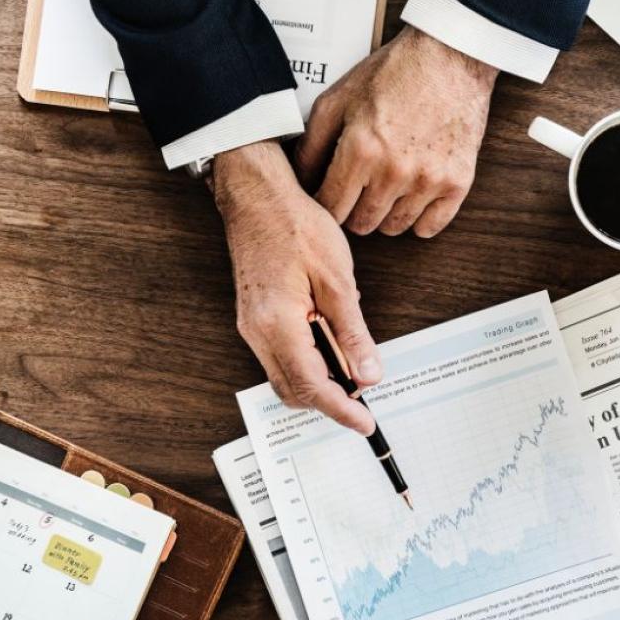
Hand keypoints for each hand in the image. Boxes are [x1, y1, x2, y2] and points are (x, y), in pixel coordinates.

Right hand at [213, 140, 381, 433]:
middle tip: (364, 397)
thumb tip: (368, 373)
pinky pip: (281, 356)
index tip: (364, 423)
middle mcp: (256, 332)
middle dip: (329, 401)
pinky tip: (332, 343)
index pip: (311, 386)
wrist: (258, 197)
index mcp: (276, 324)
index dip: (340, 410)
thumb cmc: (296, 226)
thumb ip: (352, 333)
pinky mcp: (255, 318)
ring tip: (352, 366)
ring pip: (285, 376)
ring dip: (319, 380)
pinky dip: (308, 361)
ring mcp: (251, 326)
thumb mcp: (338, 280)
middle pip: (293, 390)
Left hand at [295, 26, 498, 237]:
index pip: (331, 208)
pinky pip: (430, 227)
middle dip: (352, 211)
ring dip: (384, 214)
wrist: (451, 56)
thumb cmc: (394, 73)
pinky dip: (418, 219)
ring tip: (385, 189)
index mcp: (360, 149)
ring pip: (394, 228)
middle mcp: (394, 171)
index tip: (329, 196)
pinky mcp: (457, 182)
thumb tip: (300, 179)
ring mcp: (428, 180)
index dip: (325, 206)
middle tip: (357, 191)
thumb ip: (312, 143)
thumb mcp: (339, 98)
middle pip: (361, 224)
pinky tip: (412, 197)